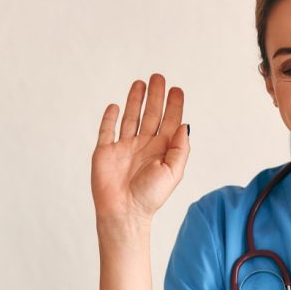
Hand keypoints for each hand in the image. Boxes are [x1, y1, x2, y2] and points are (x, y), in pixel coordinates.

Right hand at [91, 73, 189, 221]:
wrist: (124, 211)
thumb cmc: (150, 197)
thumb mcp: (173, 172)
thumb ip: (180, 148)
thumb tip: (185, 125)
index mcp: (161, 150)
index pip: (169, 122)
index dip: (173, 105)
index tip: (176, 89)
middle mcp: (144, 146)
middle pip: (151, 115)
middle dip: (155, 96)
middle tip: (159, 77)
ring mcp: (124, 148)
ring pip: (131, 118)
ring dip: (135, 100)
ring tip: (140, 83)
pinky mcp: (105, 152)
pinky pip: (107, 130)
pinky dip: (110, 117)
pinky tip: (115, 105)